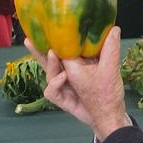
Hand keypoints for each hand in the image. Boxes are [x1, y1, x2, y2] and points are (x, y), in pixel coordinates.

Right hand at [25, 27, 128, 141]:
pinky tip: (63, 77)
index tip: (47, 26)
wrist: (109, 115)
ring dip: (50, 64)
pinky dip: (55, 84)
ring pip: (49, 74)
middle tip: (28, 39)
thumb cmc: (109, 91)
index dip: (54, 40)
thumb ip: (109, 48)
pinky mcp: (62, 99)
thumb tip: (114, 27)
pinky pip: (51, 92)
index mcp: (76, 64)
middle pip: (49, 60)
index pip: (62, 50)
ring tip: (52, 53)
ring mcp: (63, 87)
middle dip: (38, 49)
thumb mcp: (110, 66)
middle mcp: (66, 74)